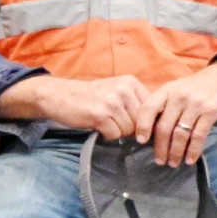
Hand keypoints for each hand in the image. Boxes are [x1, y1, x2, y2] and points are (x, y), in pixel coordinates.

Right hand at [31, 75, 156, 141]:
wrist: (59, 95)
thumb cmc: (91, 96)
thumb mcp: (116, 90)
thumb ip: (135, 102)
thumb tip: (157, 124)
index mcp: (130, 82)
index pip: (151, 108)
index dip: (146, 121)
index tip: (138, 126)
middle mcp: (123, 90)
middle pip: (141, 122)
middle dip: (130, 128)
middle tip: (115, 123)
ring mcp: (111, 102)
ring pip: (129, 130)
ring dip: (118, 131)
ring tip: (106, 123)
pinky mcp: (100, 115)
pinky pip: (115, 135)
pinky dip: (108, 135)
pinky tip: (99, 126)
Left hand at [134, 61, 216, 165]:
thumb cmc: (196, 86)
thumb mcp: (177, 88)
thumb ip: (164, 104)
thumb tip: (150, 130)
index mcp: (168, 89)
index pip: (149, 107)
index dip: (143, 125)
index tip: (141, 140)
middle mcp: (180, 96)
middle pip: (165, 126)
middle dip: (160, 147)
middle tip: (159, 161)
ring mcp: (196, 104)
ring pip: (181, 134)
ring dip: (175, 152)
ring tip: (173, 163)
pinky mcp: (211, 112)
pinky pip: (198, 136)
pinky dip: (193, 151)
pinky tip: (189, 160)